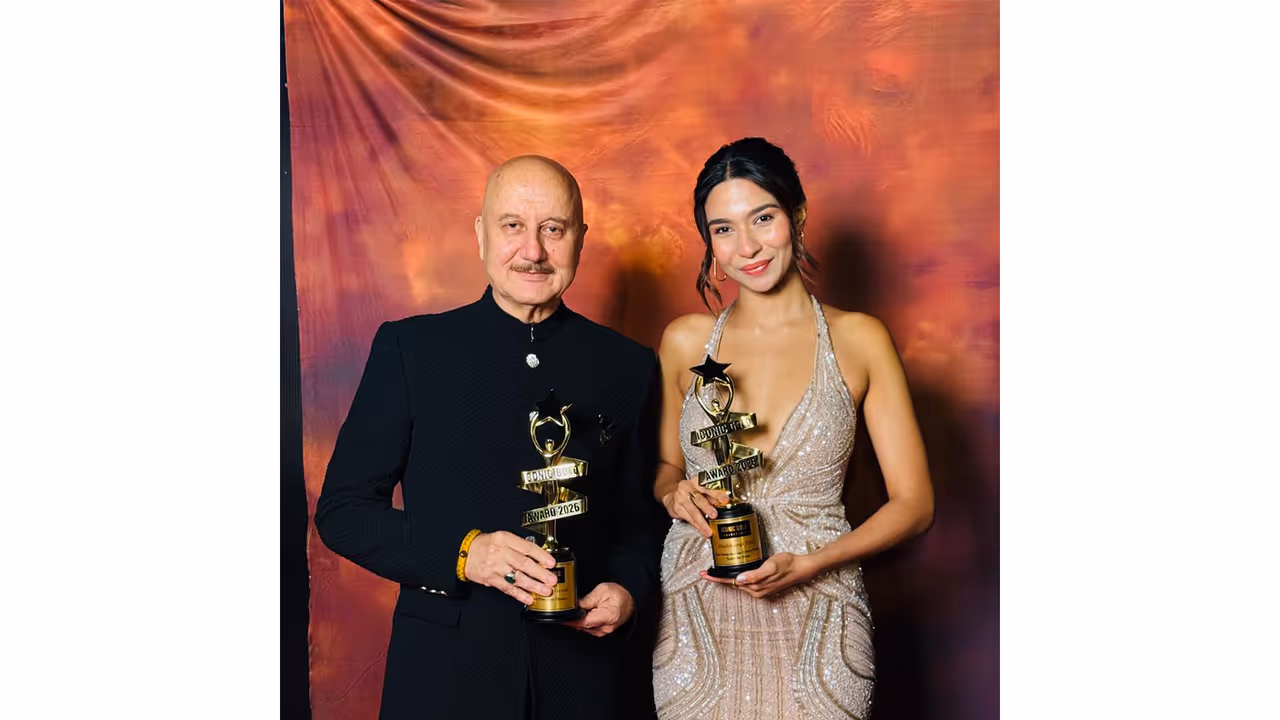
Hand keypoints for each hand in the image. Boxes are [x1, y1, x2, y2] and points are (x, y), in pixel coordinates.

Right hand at [464, 531, 559, 604]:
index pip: (527, 547)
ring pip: (517, 577)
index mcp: (504, 539)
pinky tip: (528, 598)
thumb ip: (518, 545)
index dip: (541, 556)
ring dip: (533, 585)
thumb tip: (539, 556)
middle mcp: (500, 552)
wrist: (464, 553)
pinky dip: (519, 594)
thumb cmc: (485, 544)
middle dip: (540, 573)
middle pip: (524, 563)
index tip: (551, 563)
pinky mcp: (491, 579)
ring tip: (545, 590)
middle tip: (552, 579)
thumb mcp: (501, 537)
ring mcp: (495, 567)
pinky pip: (507, 588)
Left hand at [564, 583, 634, 636]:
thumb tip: (575, 607)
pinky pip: (590, 628)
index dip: (572, 621)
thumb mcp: (602, 591)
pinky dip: (585, 622)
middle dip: (575, 618)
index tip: (563, 618)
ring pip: (585, 628)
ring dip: (580, 620)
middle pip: (583, 626)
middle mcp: (606, 627)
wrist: (630, 599)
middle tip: (571, 608)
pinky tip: (586, 614)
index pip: (584, 622)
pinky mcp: (604, 630)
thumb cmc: (620, 594)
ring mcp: (605, 630)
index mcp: (607, 617)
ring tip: (584, 608)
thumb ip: (587, 600)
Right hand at [661, 478, 729, 537]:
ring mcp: (680, 498)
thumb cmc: (690, 493)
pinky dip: (696, 526)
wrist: (671, 495)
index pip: (708, 486)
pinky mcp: (676, 508)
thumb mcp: (700, 490)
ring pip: (693, 511)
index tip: (725, 500)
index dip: (717, 493)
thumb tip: (724, 504)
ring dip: (702, 522)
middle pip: (698, 498)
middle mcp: (687, 488)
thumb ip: (711, 496)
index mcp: (696, 481)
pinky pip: (688, 518)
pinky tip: (702, 530)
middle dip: (707, 507)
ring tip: (708, 530)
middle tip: (714, 515)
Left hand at [700, 553, 816, 598]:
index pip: (730, 583)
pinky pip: (745, 582)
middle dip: (718, 578)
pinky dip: (736, 577)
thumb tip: (739, 580)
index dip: (716, 579)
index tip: (704, 575)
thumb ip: (755, 575)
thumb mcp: (771, 566)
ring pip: (738, 583)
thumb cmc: (787, 564)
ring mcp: (759, 589)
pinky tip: (732, 572)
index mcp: (755, 587)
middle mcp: (755, 590)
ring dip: (726, 578)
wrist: (801, 568)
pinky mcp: (762, 586)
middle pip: (732, 584)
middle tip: (705, 572)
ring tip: (715, 571)